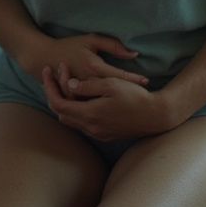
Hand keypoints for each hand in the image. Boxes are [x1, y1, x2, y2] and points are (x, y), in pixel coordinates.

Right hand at [18, 34, 149, 97]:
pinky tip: (114, 108)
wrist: (42, 57)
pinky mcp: (74, 101)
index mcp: (92, 67)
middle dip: (128, 96)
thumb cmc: (69, 46)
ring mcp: (79, 94)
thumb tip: (134, 53)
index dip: (134, 79)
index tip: (146, 81)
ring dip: (116, 105)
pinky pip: (90, 108)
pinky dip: (102, 108)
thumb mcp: (92, 40)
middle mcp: (87, 82)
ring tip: (132, 104)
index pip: (118, 76)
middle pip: (112, 94)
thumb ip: (113, 45)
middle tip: (143, 96)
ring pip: (101, 103)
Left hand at [40, 68, 176, 142]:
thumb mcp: (111, 84)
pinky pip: (83, 125)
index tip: (48, 71)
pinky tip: (82, 99)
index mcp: (90, 113)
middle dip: (54, 95)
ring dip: (66, 104)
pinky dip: (77, 111)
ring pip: (71, 121)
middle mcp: (91, 127)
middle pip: (61, 113)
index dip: (49, 87)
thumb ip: (87, 84)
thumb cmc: (136, 97)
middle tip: (54, 77)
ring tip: (66, 85)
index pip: (58, 104)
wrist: (156, 116)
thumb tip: (69, 84)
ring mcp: (98, 133)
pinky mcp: (105, 135)